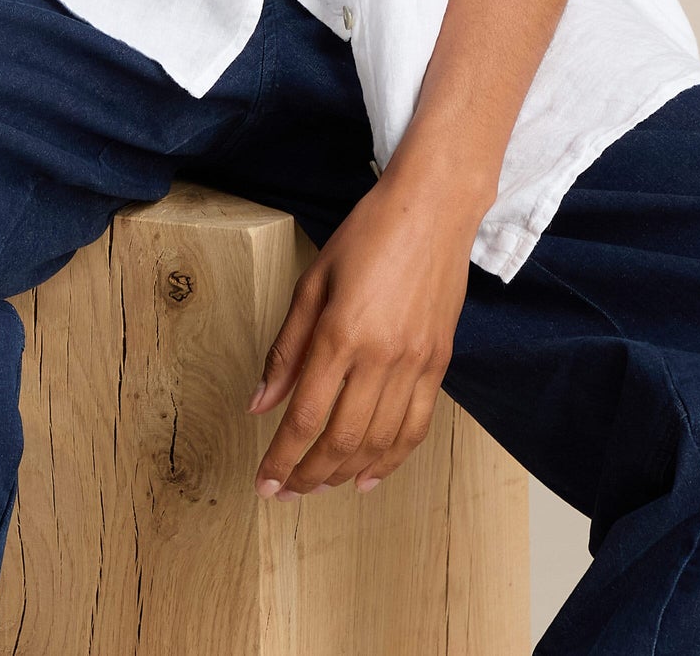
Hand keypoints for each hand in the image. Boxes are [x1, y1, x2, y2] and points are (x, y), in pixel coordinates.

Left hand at [247, 163, 481, 498]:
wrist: (433, 208)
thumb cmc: (368, 234)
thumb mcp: (313, 282)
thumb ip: (287, 349)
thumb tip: (260, 404)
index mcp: (341, 333)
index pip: (305, 417)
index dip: (281, 459)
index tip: (264, 482)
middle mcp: (381, 357)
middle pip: (341, 439)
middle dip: (308, 475)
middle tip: (286, 490)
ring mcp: (416, 363)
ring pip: (379, 442)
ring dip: (345, 473)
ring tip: (320, 485)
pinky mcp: (439, 363)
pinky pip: (416, 426)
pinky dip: (392, 458)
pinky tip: (369, 474)